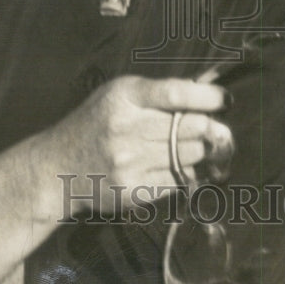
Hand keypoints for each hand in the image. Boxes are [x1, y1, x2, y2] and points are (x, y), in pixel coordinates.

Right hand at [50, 74, 234, 213]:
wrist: (58, 167)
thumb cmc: (96, 122)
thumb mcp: (119, 94)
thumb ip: (158, 93)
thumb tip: (208, 93)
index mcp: (123, 97)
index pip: (175, 94)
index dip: (207, 98)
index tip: (225, 100)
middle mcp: (126, 129)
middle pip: (190, 127)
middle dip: (209, 127)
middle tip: (215, 127)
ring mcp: (129, 163)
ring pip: (189, 155)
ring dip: (198, 150)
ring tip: (191, 144)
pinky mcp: (132, 190)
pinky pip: (178, 180)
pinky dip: (184, 171)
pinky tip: (173, 163)